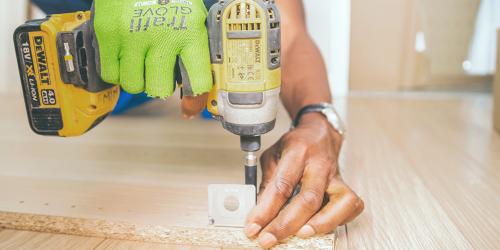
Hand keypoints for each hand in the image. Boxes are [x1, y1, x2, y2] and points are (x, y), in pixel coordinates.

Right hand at [92, 0, 211, 97]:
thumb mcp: (193, 18)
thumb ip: (195, 51)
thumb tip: (195, 91)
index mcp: (190, 33)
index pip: (197, 82)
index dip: (195, 98)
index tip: (191, 104)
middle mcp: (162, 37)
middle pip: (159, 90)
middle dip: (160, 86)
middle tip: (159, 73)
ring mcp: (133, 37)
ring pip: (133, 85)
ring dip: (138, 79)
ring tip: (140, 61)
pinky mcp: (108, 35)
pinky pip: (110, 74)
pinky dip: (117, 71)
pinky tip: (125, 57)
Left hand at [244, 113, 363, 247]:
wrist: (320, 132)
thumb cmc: (296, 145)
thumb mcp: (273, 155)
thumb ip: (267, 182)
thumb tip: (259, 212)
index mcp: (298, 152)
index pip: (281, 186)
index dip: (265, 210)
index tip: (253, 227)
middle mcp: (319, 164)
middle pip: (308, 199)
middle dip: (286, 225)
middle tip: (269, 239)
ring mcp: (336, 176)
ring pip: (339, 203)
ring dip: (320, 224)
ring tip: (301, 235)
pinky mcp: (345, 185)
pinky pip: (351, 206)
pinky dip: (339, 220)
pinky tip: (322, 226)